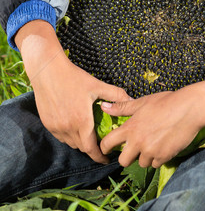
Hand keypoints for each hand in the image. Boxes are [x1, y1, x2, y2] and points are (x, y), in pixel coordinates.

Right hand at [15, 20, 130, 162]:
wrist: (48, 71)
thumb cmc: (74, 77)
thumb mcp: (97, 85)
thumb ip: (115, 95)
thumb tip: (132, 101)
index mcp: (82, 121)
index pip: (91, 149)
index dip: (99, 157)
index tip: (106, 158)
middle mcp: (67, 128)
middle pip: (82, 147)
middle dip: (92, 148)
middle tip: (100, 142)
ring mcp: (56, 127)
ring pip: (71, 143)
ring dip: (80, 142)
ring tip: (89, 134)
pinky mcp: (47, 124)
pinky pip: (61, 136)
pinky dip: (69, 136)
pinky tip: (74, 125)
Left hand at [100, 76, 204, 167]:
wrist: (189, 108)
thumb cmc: (166, 101)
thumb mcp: (143, 102)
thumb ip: (122, 108)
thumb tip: (104, 106)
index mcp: (130, 127)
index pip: (108, 143)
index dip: (105, 147)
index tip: (107, 148)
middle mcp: (138, 142)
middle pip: (123, 161)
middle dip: (127, 156)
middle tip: (134, 148)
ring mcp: (151, 151)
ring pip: (142, 163)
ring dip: (145, 156)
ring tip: (154, 142)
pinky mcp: (164, 157)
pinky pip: (156, 164)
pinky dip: (158, 157)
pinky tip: (164, 145)